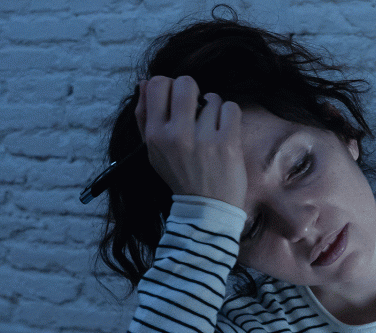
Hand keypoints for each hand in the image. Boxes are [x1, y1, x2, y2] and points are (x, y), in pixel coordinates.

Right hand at [134, 75, 247, 209]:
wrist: (206, 207)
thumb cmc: (179, 174)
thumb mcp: (153, 150)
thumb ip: (145, 116)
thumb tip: (145, 82)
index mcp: (155, 134)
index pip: (158, 84)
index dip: (170, 85)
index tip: (177, 98)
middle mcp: (177, 134)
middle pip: (185, 83)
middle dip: (193, 91)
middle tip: (197, 108)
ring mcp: (203, 138)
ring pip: (212, 98)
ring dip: (214, 109)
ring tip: (211, 127)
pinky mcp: (227, 143)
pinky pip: (231, 108)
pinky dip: (230, 116)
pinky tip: (225, 129)